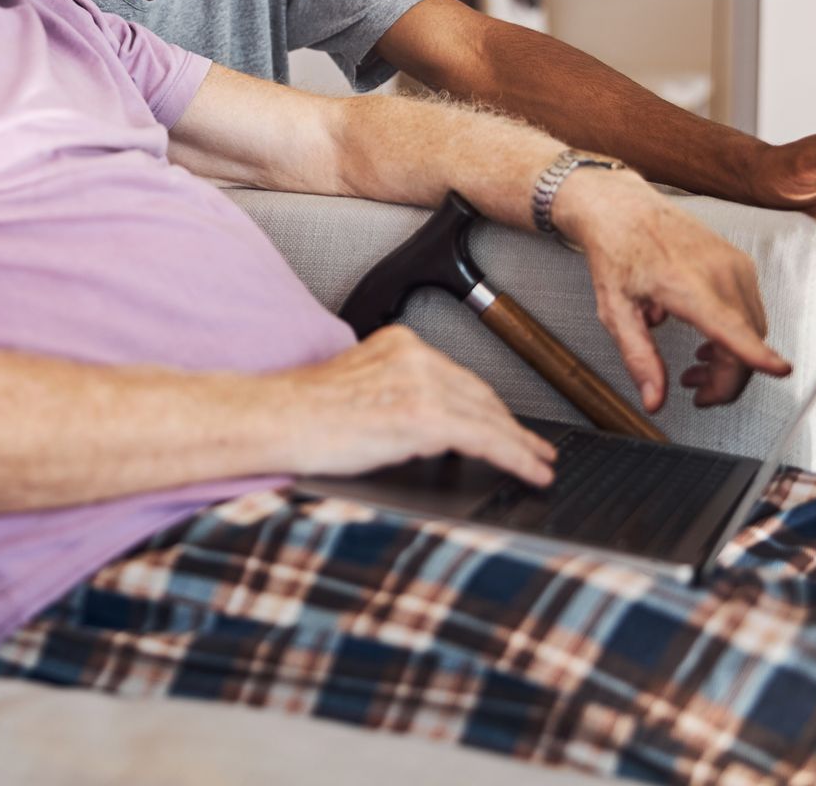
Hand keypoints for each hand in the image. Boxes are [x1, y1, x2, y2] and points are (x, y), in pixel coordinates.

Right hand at [276, 325, 556, 485]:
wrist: (276, 418)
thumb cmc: (299, 414)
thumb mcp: (355, 389)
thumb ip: (393, 395)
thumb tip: (421, 425)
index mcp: (398, 345)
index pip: (457, 378)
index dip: (488, 405)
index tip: (506, 422)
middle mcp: (415, 357)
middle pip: (480, 395)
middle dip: (511, 424)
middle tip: (535, 447)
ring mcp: (422, 384)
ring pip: (489, 417)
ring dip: (520, 445)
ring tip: (539, 464)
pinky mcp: (425, 416)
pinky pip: (486, 439)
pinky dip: (515, 456)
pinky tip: (530, 470)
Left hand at [556, 170, 792, 413]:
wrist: (623, 208)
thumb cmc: (617, 252)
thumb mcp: (615, 310)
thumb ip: (639, 357)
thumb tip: (655, 400)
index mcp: (687, 285)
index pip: (732, 326)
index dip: (758, 353)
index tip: (780, 371)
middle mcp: (719, 272)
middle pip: (747, 340)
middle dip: (728, 379)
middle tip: (697, 392)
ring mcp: (735, 265)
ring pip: (754, 328)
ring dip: (733, 358)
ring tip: (696, 369)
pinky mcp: (740, 262)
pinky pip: (750, 309)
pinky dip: (737, 333)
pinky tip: (707, 340)